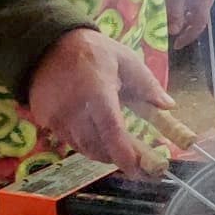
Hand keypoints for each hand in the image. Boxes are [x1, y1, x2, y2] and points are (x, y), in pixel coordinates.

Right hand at [27, 28, 175, 178]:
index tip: (139, 169)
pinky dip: (86, 144)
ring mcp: (56, 117)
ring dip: (103, 153)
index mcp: (97, 93)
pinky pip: (69, 140)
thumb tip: (169, 106)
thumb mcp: (126, 60)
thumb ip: (148, 85)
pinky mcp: (45, 120)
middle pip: (97, 146)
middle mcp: (74, 109)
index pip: (111, 131)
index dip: (124, 154)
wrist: (47, 45)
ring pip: (83, 147)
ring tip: (121, 151)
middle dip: (118, 158)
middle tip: (140, 164)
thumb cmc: (93, 52)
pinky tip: (98, 137)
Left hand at [164, 0, 214, 50]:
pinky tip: (171, 5)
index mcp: (205, 2)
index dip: (188, 36)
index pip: (199, 25)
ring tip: (168, 19)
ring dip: (181, 16)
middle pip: (196, 17)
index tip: (176, 45)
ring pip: (192, 8)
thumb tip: (174, 30)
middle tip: (170, 33)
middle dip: (184, 26)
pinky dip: (181, 6)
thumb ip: (175, 14)